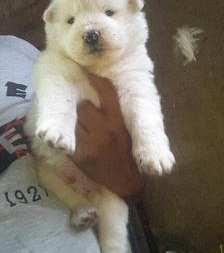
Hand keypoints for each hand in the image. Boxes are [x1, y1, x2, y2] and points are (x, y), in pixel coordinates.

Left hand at [71, 74, 145, 197]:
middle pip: (85, 106)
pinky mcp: (80, 156)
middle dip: (83, 108)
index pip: (108, 95)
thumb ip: (117, 115)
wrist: (126, 181)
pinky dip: (67, 137)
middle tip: (85, 112)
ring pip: (75, 120)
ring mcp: (91, 143)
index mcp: (118, 122)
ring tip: (80, 126)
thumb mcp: (126, 131)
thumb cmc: (126, 153)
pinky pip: (68, 139)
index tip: (89, 71)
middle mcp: (105, 130)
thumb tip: (105, 95)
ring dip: (75, 121)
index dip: (98, 81)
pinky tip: (69, 137)